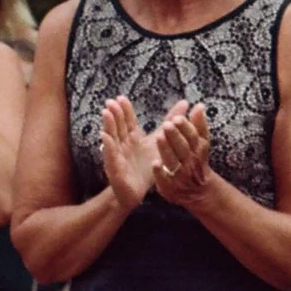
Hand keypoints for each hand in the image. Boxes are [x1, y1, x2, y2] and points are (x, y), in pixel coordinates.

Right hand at [100, 96, 159, 210]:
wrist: (139, 192)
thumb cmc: (147, 165)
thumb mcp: (161, 141)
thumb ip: (170, 122)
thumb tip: (185, 103)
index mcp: (132, 137)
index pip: (128, 121)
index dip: (125, 110)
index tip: (121, 98)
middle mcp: (123, 144)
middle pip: (118, 127)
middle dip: (114, 114)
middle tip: (111, 102)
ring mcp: (118, 156)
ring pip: (112, 139)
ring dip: (108, 126)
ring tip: (106, 113)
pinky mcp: (116, 170)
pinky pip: (111, 157)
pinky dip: (108, 147)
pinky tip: (105, 137)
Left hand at [149, 101, 213, 206]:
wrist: (198, 191)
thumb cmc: (196, 161)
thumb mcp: (201, 144)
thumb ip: (199, 125)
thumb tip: (199, 106)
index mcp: (198, 149)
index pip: (193, 137)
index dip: (186, 128)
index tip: (178, 118)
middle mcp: (190, 161)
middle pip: (183, 148)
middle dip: (175, 136)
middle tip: (167, 124)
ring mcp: (180, 175)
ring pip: (173, 161)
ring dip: (167, 149)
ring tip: (159, 137)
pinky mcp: (170, 187)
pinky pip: (165, 180)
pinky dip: (160, 173)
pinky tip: (155, 163)